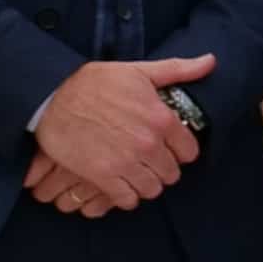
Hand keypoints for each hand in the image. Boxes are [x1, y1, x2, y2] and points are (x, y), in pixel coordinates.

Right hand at [30, 54, 213, 214]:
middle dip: (162, 168)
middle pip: (171, 174)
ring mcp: (126, 162)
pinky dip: (126, 195)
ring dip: (145, 183)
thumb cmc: (94, 82)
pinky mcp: (102, 175)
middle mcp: (148, 144)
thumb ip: (178, 70)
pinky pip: (127, 199)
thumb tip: (211, 61)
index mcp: (162, 119)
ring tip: (134, 172)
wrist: (50, 96)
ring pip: (152, 189)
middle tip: (148, 161)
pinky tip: (119, 183)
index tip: (168, 147)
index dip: (179, 151)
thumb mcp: (138, 71)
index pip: (190, 152)